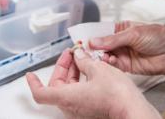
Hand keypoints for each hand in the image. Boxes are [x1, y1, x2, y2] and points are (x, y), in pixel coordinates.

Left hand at [26, 49, 160, 118]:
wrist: (133, 111)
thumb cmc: (117, 95)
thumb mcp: (99, 69)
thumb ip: (84, 60)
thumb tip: (79, 55)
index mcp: (66, 97)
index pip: (41, 93)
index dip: (33, 83)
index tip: (31, 74)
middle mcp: (71, 107)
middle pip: (57, 87)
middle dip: (63, 67)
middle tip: (72, 53)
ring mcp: (81, 111)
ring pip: (69, 90)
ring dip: (74, 73)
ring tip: (84, 58)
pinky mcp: (91, 112)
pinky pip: (80, 95)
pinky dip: (82, 82)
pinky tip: (92, 70)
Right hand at [90, 21, 164, 75]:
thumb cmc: (158, 37)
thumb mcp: (133, 33)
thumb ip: (113, 39)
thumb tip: (95, 41)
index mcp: (121, 29)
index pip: (102, 31)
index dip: (92, 35)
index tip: (82, 38)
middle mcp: (120, 42)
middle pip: (101, 45)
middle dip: (93, 47)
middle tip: (86, 49)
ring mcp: (122, 54)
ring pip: (105, 56)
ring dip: (100, 56)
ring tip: (98, 55)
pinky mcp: (126, 66)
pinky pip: (112, 65)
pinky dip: (108, 64)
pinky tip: (107, 61)